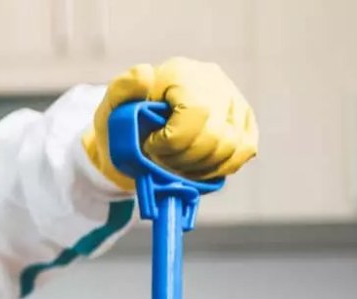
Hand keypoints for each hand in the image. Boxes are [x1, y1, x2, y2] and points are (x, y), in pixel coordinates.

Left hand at [85, 57, 257, 188]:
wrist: (134, 134)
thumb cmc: (122, 122)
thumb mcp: (112, 106)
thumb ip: (122, 90)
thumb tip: (144, 75)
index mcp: (181, 73)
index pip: (195, 113)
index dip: (171, 142)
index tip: (149, 146)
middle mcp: (213, 81)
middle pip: (215, 135)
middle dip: (183, 159)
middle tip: (161, 159)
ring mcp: (233, 99)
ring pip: (231, 146)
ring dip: (199, 167)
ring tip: (175, 164)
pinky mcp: (243, 119)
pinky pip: (244, 150)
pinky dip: (220, 167)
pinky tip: (197, 168)